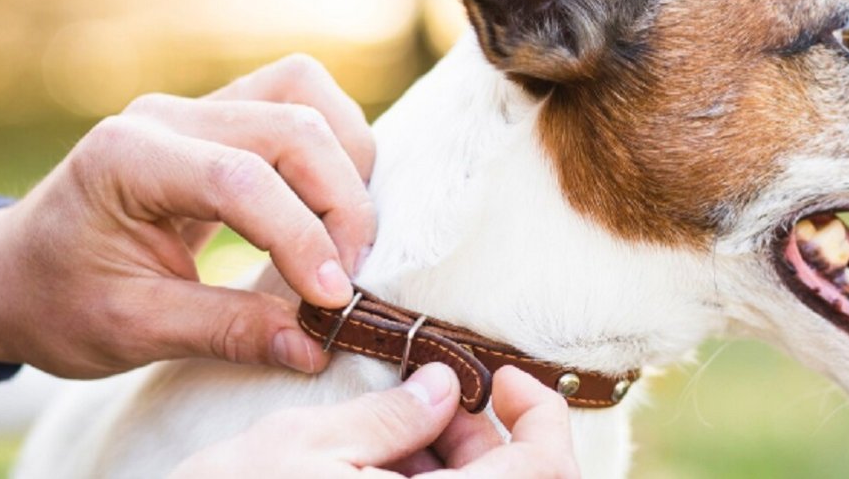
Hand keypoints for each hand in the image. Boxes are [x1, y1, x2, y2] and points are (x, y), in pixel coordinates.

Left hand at [0, 54, 376, 376]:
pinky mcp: (223, 115)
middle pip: (292, 126)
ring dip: (345, 164)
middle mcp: (166, 115)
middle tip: (345, 278)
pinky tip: (327, 206)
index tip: (332, 300)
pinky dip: (333, 147)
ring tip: (342, 239)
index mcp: (126, 157)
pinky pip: (299, 100)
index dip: (301, 238)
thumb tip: (316, 346)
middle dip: (339, 204)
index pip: (241, 179)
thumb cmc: (57, 301)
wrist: (16, 273)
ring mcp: (197, 107)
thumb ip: (227, 332)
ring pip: (306, 96)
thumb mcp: (131, 330)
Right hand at [171, 364, 580, 477]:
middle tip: (430, 400)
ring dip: (453, 466)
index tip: (502, 379)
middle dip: (484, 437)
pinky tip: (378, 471)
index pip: (545, 470)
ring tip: (391, 435)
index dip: (543, 415)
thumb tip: (445, 387)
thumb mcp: (303, 446)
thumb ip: (389, 417)